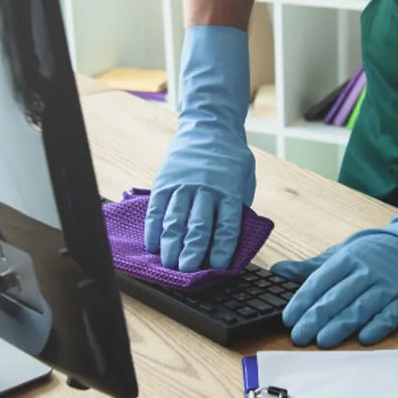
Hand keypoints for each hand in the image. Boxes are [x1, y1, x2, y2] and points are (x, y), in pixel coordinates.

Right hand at [144, 26, 255, 271]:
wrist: (208, 125)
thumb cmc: (230, 157)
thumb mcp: (244, 178)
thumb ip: (238, 205)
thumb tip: (232, 237)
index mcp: (229, 191)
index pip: (226, 225)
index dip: (221, 248)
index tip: (217, 267)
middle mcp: (205, 189)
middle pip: (198, 226)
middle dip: (192, 251)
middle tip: (187, 271)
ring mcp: (182, 185)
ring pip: (175, 219)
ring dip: (170, 244)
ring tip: (168, 263)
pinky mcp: (164, 182)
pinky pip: (157, 209)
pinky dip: (153, 229)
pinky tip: (153, 245)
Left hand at [273, 176, 397, 346]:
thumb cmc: (373, 251)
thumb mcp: (341, 252)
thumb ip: (310, 267)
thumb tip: (278, 271)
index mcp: (346, 259)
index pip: (319, 282)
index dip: (303, 301)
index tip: (288, 318)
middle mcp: (365, 272)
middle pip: (336, 297)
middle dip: (315, 318)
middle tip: (299, 336)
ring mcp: (387, 285)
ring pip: (360, 307)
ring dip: (341, 325)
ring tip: (323, 341)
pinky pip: (391, 314)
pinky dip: (378, 326)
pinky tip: (365, 338)